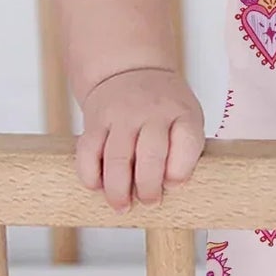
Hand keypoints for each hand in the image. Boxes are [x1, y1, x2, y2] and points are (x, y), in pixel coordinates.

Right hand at [75, 66, 205, 212]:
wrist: (130, 70)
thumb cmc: (164, 107)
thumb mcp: (186, 118)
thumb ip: (184, 150)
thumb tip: (171, 190)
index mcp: (182, 112)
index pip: (188, 142)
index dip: (181, 171)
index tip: (174, 185)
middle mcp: (152, 112)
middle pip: (151, 155)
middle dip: (149, 188)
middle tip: (149, 202)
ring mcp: (121, 115)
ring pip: (116, 158)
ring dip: (118, 189)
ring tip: (122, 206)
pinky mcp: (94, 121)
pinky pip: (87, 152)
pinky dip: (90, 175)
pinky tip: (97, 186)